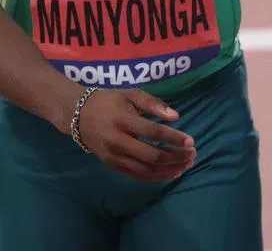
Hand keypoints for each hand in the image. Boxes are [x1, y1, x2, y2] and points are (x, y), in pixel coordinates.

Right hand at [73, 87, 196, 181]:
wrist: (79, 116)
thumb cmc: (109, 102)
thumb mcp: (130, 94)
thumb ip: (153, 103)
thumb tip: (176, 116)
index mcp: (123, 120)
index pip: (152, 132)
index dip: (173, 138)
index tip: (191, 141)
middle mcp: (118, 141)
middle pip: (152, 155)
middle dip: (175, 157)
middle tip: (193, 154)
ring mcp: (114, 156)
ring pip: (146, 170)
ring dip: (169, 169)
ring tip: (186, 166)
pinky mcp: (112, 166)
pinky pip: (137, 176)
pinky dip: (156, 177)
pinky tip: (170, 173)